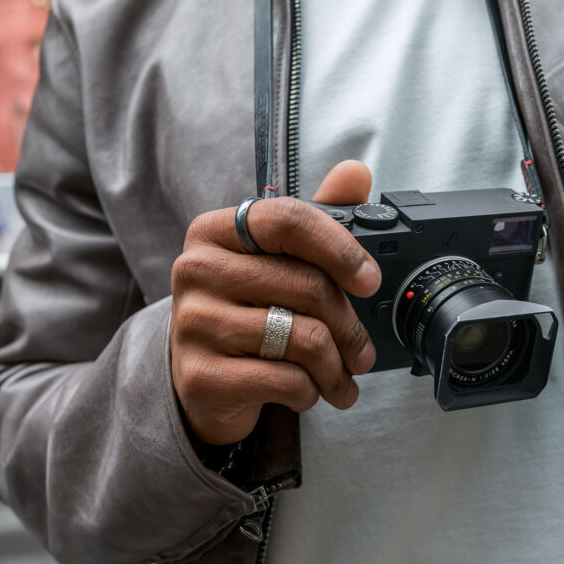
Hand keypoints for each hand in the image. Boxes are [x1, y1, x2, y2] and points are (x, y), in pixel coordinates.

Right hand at [170, 161, 380, 444]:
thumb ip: (318, 217)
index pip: (287, 221)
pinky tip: (310, 390)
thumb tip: (355, 172)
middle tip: (363, 349)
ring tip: (342, 375)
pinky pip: (285, 381)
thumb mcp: (278, 260)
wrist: (201, 376)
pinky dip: (311, 390)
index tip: (370, 279)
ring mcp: (193, 323)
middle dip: (349, 325)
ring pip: (302, 339)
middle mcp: (196, 270)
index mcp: (216, 231)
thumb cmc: (247, 310)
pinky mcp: (200, 376)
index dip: (339, 248)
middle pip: (306, 286)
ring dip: (336, 365)